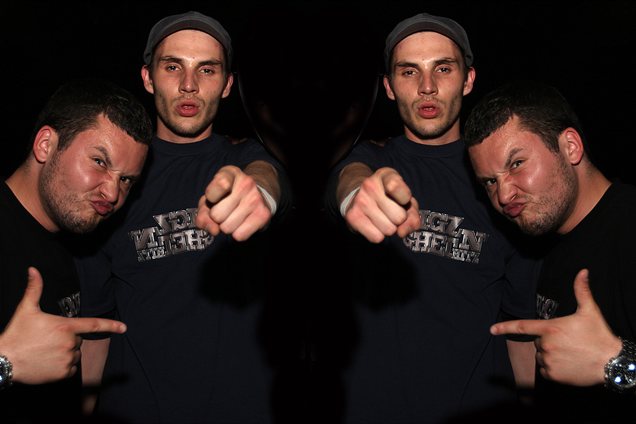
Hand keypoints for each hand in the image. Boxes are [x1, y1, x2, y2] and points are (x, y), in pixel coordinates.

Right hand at [0, 267, 126, 383]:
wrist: (4, 361)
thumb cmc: (16, 334)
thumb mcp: (26, 309)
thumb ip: (34, 289)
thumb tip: (33, 270)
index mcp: (65, 326)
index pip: (93, 324)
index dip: (111, 325)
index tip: (124, 328)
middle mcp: (69, 343)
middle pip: (78, 339)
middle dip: (67, 339)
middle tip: (47, 340)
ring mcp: (67, 359)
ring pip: (74, 354)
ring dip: (65, 352)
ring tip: (46, 351)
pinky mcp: (63, 373)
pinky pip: (70, 369)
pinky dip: (63, 366)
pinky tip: (47, 362)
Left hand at [195, 165, 272, 240]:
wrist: (258, 195)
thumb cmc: (228, 196)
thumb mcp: (211, 198)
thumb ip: (203, 213)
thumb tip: (213, 230)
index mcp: (230, 173)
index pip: (220, 185)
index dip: (211, 197)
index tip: (214, 197)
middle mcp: (245, 184)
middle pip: (217, 215)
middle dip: (217, 217)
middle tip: (225, 210)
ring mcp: (256, 199)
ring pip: (227, 228)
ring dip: (227, 226)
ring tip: (233, 216)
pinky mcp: (264, 214)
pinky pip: (240, 235)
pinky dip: (238, 233)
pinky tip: (242, 222)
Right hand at [344, 167, 420, 242]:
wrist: (358, 196)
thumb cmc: (387, 198)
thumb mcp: (405, 199)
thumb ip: (413, 215)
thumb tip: (402, 231)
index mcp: (386, 175)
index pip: (396, 187)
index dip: (405, 199)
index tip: (402, 199)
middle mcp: (370, 186)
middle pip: (399, 217)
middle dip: (399, 219)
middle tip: (392, 212)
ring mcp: (360, 201)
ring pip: (389, 229)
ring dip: (389, 228)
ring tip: (382, 217)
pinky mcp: (352, 216)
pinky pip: (376, 237)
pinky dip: (378, 234)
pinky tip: (374, 224)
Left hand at [490, 269, 621, 385]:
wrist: (611, 363)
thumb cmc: (599, 336)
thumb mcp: (590, 311)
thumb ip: (581, 291)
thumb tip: (582, 271)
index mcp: (550, 328)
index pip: (522, 326)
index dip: (505, 327)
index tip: (491, 329)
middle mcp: (546, 345)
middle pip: (537, 342)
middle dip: (547, 341)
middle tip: (567, 342)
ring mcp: (548, 361)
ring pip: (541, 356)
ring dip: (550, 355)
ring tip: (570, 353)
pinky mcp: (553, 375)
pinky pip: (545, 370)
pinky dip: (553, 368)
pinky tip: (568, 365)